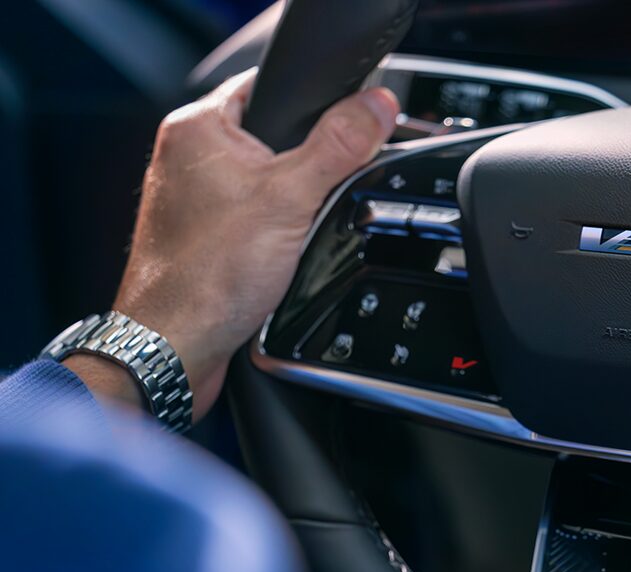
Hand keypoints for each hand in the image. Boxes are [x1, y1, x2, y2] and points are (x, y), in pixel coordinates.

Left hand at [67, 71, 398, 420]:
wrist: (174, 347)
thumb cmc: (207, 277)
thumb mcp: (290, 200)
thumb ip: (339, 146)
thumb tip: (377, 106)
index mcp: (197, 127)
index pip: (272, 85)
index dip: (317, 105)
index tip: (345, 132)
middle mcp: (188, 156)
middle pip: (277, 137)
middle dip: (309, 167)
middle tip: (312, 198)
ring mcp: (193, 198)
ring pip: (269, 182)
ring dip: (293, 206)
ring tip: (289, 234)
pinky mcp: (205, 234)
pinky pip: (257, 217)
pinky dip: (276, 233)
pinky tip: (277, 257)